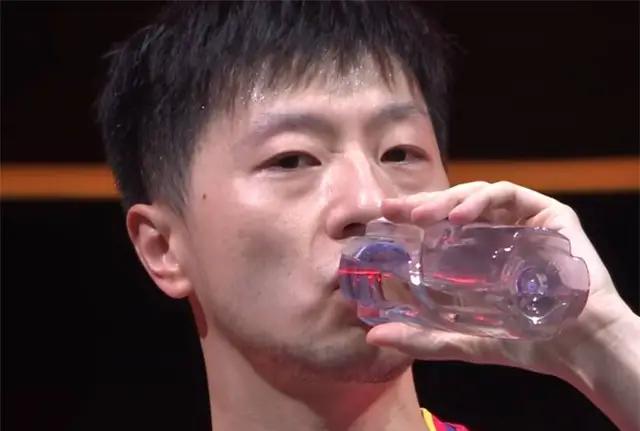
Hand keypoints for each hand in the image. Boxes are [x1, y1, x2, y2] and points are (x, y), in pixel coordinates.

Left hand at [366, 181, 632, 376]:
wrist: (577, 345)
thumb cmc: (525, 342)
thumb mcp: (463, 337)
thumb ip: (422, 337)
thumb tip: (375, 336)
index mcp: (480, 254)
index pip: (440, 227)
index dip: (412, 218)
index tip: (383, 217)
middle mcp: (499, 233)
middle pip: (454, 208)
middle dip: (422, 205)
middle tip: (392, 209)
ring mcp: (523, 222)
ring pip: (477, 195)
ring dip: (445, 201)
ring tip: (420, 216)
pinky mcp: (547, 213)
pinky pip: (507, 194)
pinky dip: (479, 201)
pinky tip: (456, 218)